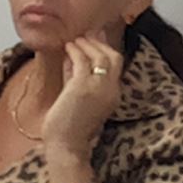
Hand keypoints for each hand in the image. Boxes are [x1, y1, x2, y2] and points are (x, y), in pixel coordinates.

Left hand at [40, 35, 122, 162]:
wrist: (67, 147)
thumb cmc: (69, 127)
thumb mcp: (77, 98)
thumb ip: (76, 78)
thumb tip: (71, 58)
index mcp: (113, 95)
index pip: (115, 66)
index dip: (104, 50)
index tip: (93, 41)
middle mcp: (111, 90)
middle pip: (114, 57)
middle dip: (100, 43)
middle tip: (86, 36)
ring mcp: (99, 88)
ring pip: (100, 56)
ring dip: (87, 44)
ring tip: (75, 40)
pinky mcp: (83, 87)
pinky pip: (83, 61)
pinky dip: (75, 51)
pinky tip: (68, 47)